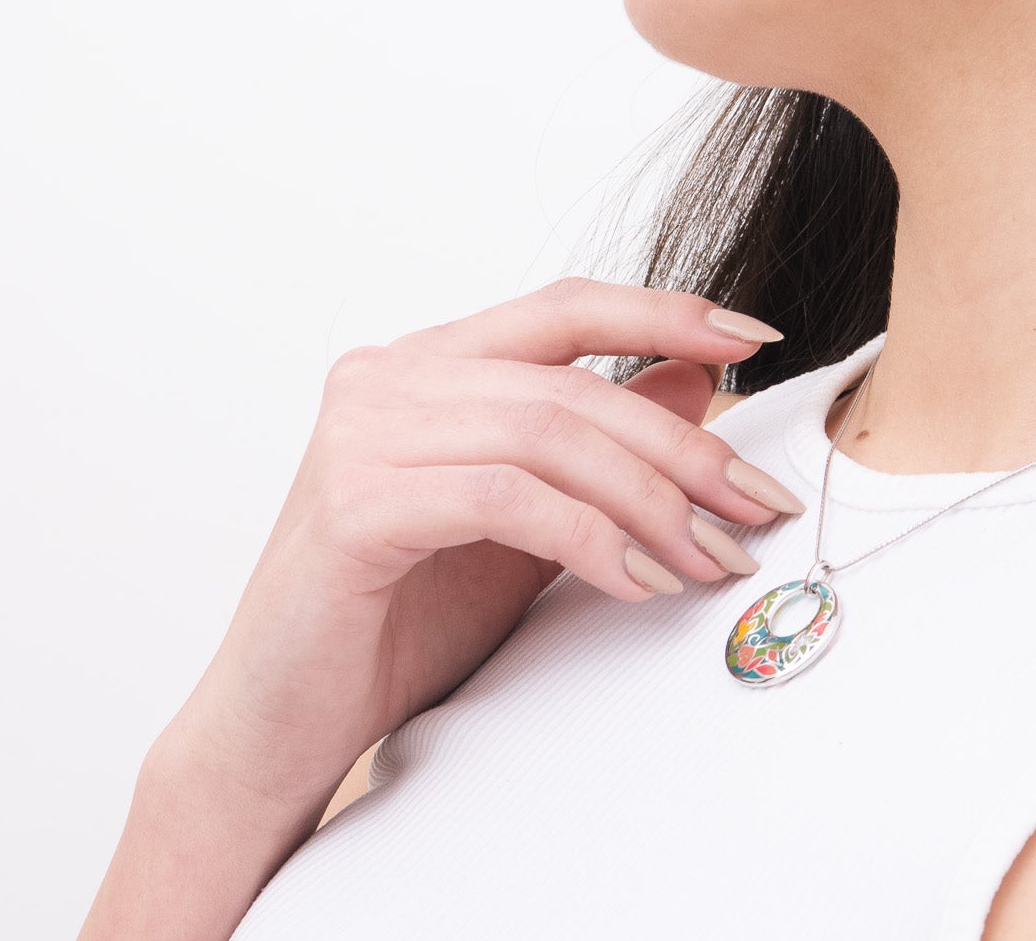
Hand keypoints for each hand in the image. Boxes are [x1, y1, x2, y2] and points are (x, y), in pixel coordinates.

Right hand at [149, 278, 794, 841]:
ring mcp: (363, 429)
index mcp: (428, 362)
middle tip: (757, 506)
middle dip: (683, 446)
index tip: (756, 337)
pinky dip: (589, 538)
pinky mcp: (354, 502)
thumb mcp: (525, 521)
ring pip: (549, 432)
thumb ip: (594, 447)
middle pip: (572, 381)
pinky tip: (637, 584)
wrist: (278, 730)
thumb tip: (697, 378)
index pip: (565, 305)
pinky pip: (507, 497)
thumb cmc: (397, 622)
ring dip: (650, 502)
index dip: (665, 311)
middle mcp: (389, 373)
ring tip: (710, 562)